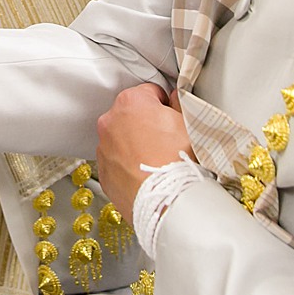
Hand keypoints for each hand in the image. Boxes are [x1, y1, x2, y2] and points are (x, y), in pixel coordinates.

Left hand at [96, 84, 192, 221]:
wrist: (166, 202)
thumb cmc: (178, 162)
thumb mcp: (189, 123)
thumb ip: (179, 103)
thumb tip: (175, 99)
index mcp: (131, 102)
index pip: (150, 92)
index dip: (164, 104)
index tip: (171, 116)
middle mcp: (110, 122)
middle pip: (132, 114)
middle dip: (147, 123)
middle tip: (167, 141)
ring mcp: (104, 148)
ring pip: (122, 138)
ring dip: (135, 145)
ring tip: (157, 160)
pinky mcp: (104, 172)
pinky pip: (117, 161)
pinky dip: (128, 165)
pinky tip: (146, 174)